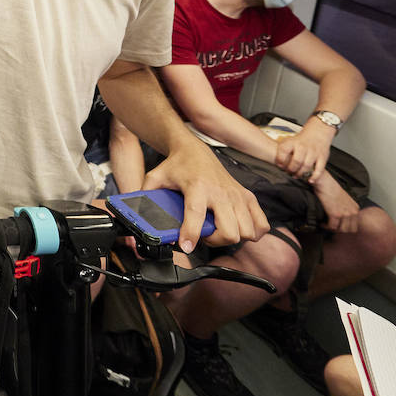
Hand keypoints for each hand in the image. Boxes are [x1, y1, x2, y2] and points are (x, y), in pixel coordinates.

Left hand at [143, 139, 267, 252]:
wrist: (194, 149)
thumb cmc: (176, 166)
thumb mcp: (155, 178)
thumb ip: (144, 197)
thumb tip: (134, 216)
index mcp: (196, 187)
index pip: (195, 215)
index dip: (191, 234)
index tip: (186, 247)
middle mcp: (220, 192)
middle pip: (229, 232)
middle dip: (216, 242)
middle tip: (204, 236)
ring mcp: (237, 194)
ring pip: (247, 231)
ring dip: (233, 238)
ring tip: (218, 231)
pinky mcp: (247, 196)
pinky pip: (262, 224)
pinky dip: (254, 232)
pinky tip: (239, 228)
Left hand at [275, 122, 334, 182]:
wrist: (316, 134)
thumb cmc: (300, 141)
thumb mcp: (289, 141)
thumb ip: (282, 151)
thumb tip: (278, 164)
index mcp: (293, 142)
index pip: (284, 150)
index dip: (280, 160)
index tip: (280, 166)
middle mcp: (303, 146)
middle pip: (296, 161)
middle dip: (291, 169)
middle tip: (289, 172)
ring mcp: (313, 152)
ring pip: (306, 166)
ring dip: (300, 174)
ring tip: (296, 175)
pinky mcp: (322, 157)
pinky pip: (319, 169)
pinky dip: (314, 176)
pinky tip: (310, 180)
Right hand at [312, 174, 359, 233]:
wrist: (325, 182)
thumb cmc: (332, 188)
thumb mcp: (345, 199)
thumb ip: (347, 208)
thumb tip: (342, 218)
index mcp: (355, 208)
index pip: (354, 225)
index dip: (345, 227)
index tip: (337, 226)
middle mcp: (352, 212)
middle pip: (349, 230)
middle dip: (339, 230)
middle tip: (331, 226)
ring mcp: (344, 214)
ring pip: (340, 230)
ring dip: (332, 229)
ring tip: (326, 225)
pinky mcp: (335, 214)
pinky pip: (331, 226)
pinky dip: (325, 226)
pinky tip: (321, 222)